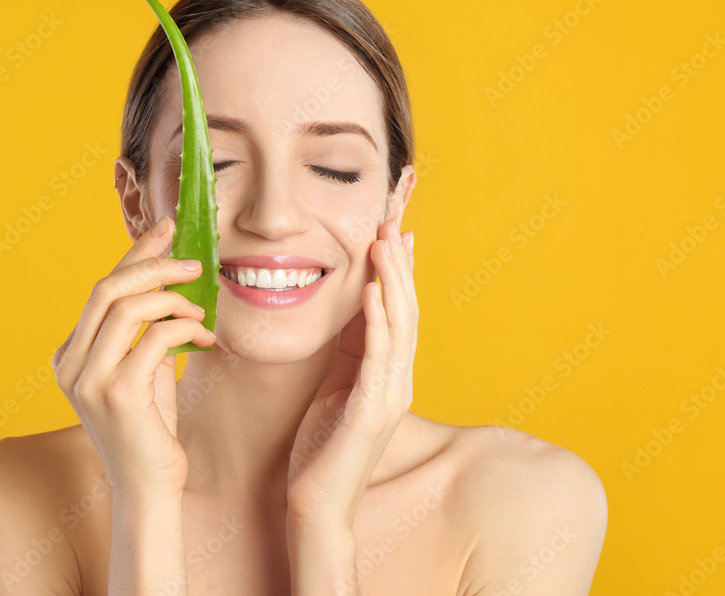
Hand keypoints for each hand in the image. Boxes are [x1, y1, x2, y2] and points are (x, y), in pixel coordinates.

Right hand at [51, 215, 215, 501]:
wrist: (148, 488)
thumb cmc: (150, 429)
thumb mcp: (143, 369)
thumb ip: (145, 329)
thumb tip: (171, 278)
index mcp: (70, 354)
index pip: (101, 288)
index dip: (136, 253)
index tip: (167, 228)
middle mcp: (70, 364)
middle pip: (108, 288)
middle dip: (154, 265)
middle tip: (193, 262)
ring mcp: (89, 380)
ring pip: (128, 307)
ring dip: (173, 298)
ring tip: (201, 310)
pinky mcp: (118, 394)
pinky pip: (154, 338)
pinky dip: (184, 328)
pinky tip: (203, 338)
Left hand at [286, 218, 417, 528]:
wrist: (317, 504)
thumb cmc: (322, 448)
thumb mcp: (335, 387)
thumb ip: (348, 353)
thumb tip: (351, 312)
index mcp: (388, 374)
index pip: (399, 311)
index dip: (399, 271)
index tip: (395, 230)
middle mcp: (398, 380)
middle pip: (406, 309)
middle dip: (399, 263)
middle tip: (393, 220)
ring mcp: (390, 395)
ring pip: (400, 325)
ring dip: (393, 281)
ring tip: (385, 241)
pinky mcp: (373, 410)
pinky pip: (378, 355)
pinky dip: (377, 320)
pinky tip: (373, 291)